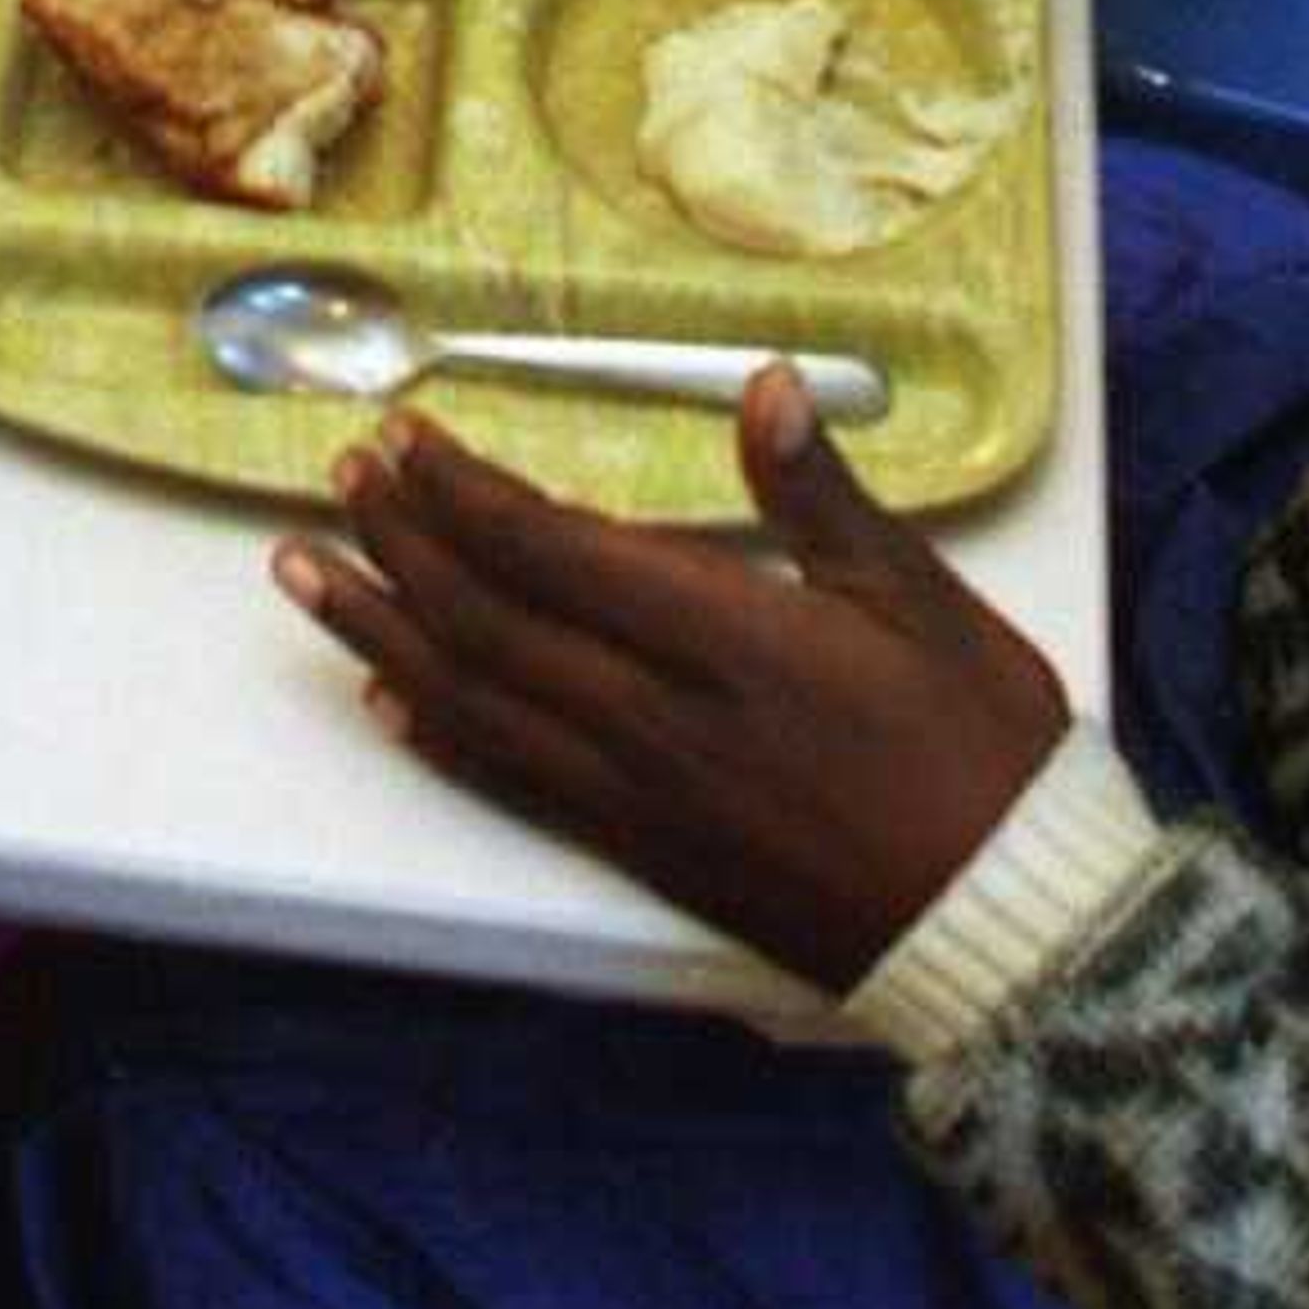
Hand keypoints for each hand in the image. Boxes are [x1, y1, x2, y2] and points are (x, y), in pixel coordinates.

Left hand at [277, 385, 1066, 1002]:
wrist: (1003, 924)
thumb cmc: (977, 746)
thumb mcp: (920, 598)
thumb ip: (823, 493)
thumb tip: (766, 384)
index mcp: (724, 637)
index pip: (549, 551)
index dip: (462, 490)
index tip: (405, 436)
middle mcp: (657, 718)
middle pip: (488, 621)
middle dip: (399, 542)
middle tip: (337, 477)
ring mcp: (643, 796)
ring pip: (476, 703)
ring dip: (381, 629)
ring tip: (306, 575)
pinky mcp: (646, 853)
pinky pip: (514, 785)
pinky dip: (439, 737)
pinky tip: (392, 704)